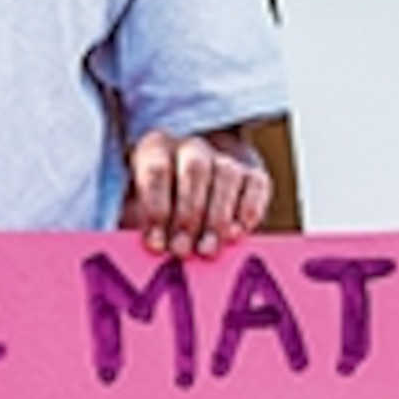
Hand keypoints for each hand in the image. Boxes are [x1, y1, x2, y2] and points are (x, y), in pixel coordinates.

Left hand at [121, 128, 271, 258]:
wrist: (188, 204)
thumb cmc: (158, 215)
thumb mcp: (142, 216)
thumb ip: (147, 229)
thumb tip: (151, 248)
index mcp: (155, 150)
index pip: (156, 169)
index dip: (156, 208)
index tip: (155, 244)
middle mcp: (191, 148)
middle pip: (195, 170)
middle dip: (188, 214)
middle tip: (182, 251)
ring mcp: (224, 159)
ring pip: (227, 175)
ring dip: (217, 217)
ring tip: (207, 250)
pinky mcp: (252, 174)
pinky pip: (256, 184)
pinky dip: (249, 209)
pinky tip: (238, 234)